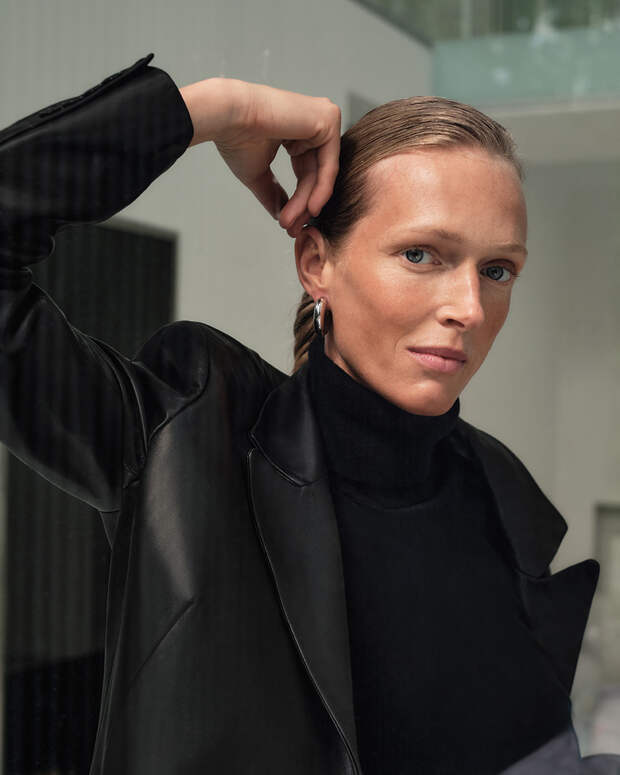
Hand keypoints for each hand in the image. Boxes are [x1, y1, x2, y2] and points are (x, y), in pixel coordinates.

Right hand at [179, 78, 340, 236]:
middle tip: (290, 227)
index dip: (298, 201)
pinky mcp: (328, 118)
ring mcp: (323, 117)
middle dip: (303, 206)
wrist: (228, 116)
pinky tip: (311, 208)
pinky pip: (330, 163)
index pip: (306, 172)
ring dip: (308, 202)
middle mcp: (313, 122)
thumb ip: (274, 193)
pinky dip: (322, 188)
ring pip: (322, 172)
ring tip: (292, 222)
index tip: (286, 223)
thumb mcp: (259, 174)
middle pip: (315, 174)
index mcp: (298, 131)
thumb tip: (281, 216)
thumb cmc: (236, 137)